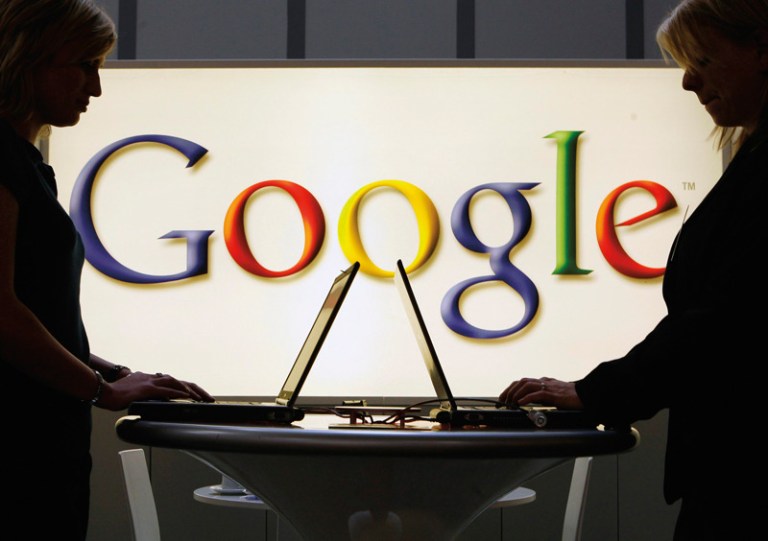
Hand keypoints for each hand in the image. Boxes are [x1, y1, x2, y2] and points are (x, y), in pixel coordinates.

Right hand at [97, 371, 214, 410]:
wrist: (103, 390)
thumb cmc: (114, 394)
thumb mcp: (132, 394)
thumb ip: (142, 396)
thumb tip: (148, 403)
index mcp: (150, 379)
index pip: (173, 382)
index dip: (187, 388)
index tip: (198, 395)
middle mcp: (153, 378)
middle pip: (180, 381)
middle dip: (196, 389)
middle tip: (208, 398)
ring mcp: (150, 382)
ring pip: (176, 383)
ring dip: (192, 391)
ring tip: (203, 398)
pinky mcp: (146, 388)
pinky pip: (167, 390)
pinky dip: (179, 393)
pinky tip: (188, 397)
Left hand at [499, 377, 583, 409]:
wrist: (587, 395)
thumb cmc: (573, 397)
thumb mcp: (555, 395)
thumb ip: (544, 396)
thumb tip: (532, 403)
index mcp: (544, 382)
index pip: (523, 381)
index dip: (512, 388)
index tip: (504, 396)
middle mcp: (544, 382)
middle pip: (522, 381)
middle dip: (510, 390)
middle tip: (503, 400)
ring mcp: (548, 386)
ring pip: (526, 385)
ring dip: (516, 394)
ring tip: (510, 402)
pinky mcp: (553, 393)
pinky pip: (537, 394)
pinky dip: (526, 398)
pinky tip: (520, 403)